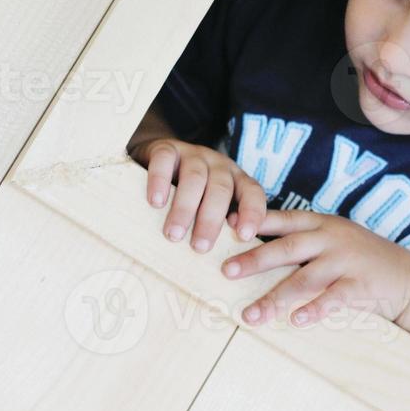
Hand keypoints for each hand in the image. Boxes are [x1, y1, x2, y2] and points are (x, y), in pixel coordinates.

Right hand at [131, 136, 266, 252]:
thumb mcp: (210, 205)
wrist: (157, 156)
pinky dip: (160, 181)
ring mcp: (194, 154)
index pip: (253, 193)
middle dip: (211, 220)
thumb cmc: (190, 193)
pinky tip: (156, 203)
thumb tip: (228, 262)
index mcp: (237, 179)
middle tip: (200, 247)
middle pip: (221, 189)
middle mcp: (219, 165)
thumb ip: (220, 224)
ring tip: (174, 234)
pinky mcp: (167, 148)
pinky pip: (165, 161)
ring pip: (195, 178)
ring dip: (185, 208)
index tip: (244, 236)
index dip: (252, 213)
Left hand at [219, 209, 409, 327]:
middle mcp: (333, 239)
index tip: (226, 227)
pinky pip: (333, 299)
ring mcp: (348, 261)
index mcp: (323, 224)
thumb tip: (250, 247)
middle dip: (255, 260)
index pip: (284, 219)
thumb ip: (302, 241)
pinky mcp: (360, 285)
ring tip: (251, 315)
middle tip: (227, 271)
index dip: (255, 223)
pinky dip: (314, 310)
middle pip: (288, 248)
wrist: (408, 278)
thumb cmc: (363, 260)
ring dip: (275, 297)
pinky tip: (297, 320)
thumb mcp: (335, 240)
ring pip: (305, 278)